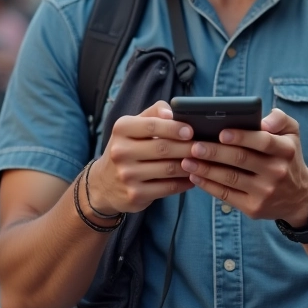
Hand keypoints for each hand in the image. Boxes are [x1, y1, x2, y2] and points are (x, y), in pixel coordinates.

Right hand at [89, 100, 194, 214]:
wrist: (103, 184)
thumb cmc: (127, 147)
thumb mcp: (133, 126)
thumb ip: (154, 113)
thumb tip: (172, 112)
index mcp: (121, 129)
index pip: (152, 125)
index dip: (174, 128)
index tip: (191, 131)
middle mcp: (121, 152)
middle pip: (163, 148)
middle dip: (188, 147)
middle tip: (204, 146)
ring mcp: (127, 175)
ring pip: (169, 169)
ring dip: (190, 165)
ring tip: (202, 161)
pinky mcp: (135, 195)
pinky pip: (168, 188)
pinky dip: (184, 182)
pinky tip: (192, 177)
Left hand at [180, 108, 307, 224]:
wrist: (300, 198)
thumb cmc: (288, 157)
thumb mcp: (292, 133)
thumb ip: (280, 118)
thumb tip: (263, 121)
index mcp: (285, 150)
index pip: (263, 141)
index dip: (241, 137)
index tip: (220, 132)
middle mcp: (277, 171)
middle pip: (241, 160)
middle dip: (215, 152)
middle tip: (194, 146)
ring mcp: (265, 192)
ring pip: (230, 178)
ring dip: (206, 169)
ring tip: (187, 160)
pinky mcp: (254, 208)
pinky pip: (226, 195)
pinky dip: (208, 185)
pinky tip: (195, 176)